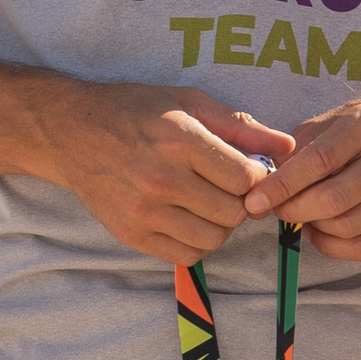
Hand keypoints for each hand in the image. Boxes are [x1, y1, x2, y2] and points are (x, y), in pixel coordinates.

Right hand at [40, 79, 284, 260]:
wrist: (71, 132)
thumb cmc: (136, 111)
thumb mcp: (189, 103)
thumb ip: (241, 127)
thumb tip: (288, 146)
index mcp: (179, 140)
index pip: (245, 178)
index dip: (256, 175)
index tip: (246, 168)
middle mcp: (160, 179)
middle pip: (233, 212)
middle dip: (240, 201)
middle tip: (227, 186)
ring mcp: (143, 211)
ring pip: (214, 238)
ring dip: (221, 224)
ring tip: (208, 202)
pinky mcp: (131, 235)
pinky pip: (187, 256)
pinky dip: (197, 241)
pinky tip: (189, 218)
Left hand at [247, 93, 360, 260]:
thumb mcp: (334, 122)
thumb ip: (298, 149)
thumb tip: (265, 185)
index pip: (319, 161)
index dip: (282, 186)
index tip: (254, 201)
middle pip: (332, 200)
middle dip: (293, 211)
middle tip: (275, 210)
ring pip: (345, 227)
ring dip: (312, 227)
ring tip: (302, 214)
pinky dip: (331, 245)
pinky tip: (321, 231)